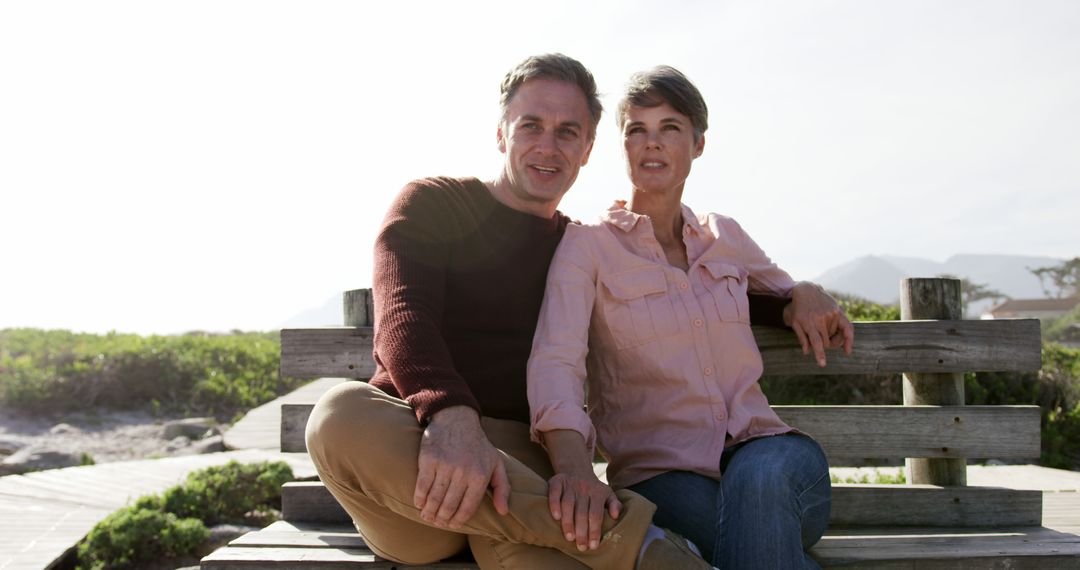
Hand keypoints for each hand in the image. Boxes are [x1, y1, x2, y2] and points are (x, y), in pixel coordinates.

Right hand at [414, 406, 509, 528]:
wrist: (457, 419)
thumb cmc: (478, 445)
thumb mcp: (496, 463)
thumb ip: (502, 488)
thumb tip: (503, 512)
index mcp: (480, 476)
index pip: (468, 508)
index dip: (458, 520)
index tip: (452, 525)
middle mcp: (463, 472)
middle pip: (449, 506)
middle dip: (442, 519)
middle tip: (438, 522)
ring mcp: (445, 465)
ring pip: (434, 499)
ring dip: (429, 512)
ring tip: (427, 516)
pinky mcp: (429, 459)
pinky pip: (422, 486)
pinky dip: (419, 498)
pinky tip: (419, 503)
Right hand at [548, 470, 620, 551]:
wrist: (577, 469)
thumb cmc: (594, 489)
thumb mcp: (608, 494)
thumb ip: (614, 504)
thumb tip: (616, 516)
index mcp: (598, 492)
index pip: (596, 514)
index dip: (595, 531)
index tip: (593, 546)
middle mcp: (584, 488)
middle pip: (582, 512)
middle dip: (582, 531)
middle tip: (581, 547)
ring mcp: (570, 484)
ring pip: (568, 504)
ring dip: (568, 522)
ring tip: (570, 538)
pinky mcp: (557, 481)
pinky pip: (554, 492)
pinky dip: (554, 504)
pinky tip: (556, 517)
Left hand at [783, 281, 854, 366]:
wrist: (806, 291)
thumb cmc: (799, 310)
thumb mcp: (795, 323)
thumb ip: (802, 338)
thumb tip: (807, 352)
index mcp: (809, 323)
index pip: (816, 342)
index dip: (819, 354)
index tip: (822, 364)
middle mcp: (822, 319)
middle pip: (828, 343)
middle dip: (824, 345)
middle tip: (819, 340)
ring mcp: (832, 314)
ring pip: (836, 336)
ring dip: (832, 338)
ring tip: (823, 328)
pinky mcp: (839, 311)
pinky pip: (847, 328)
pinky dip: (849, 339)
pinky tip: (848, 350)